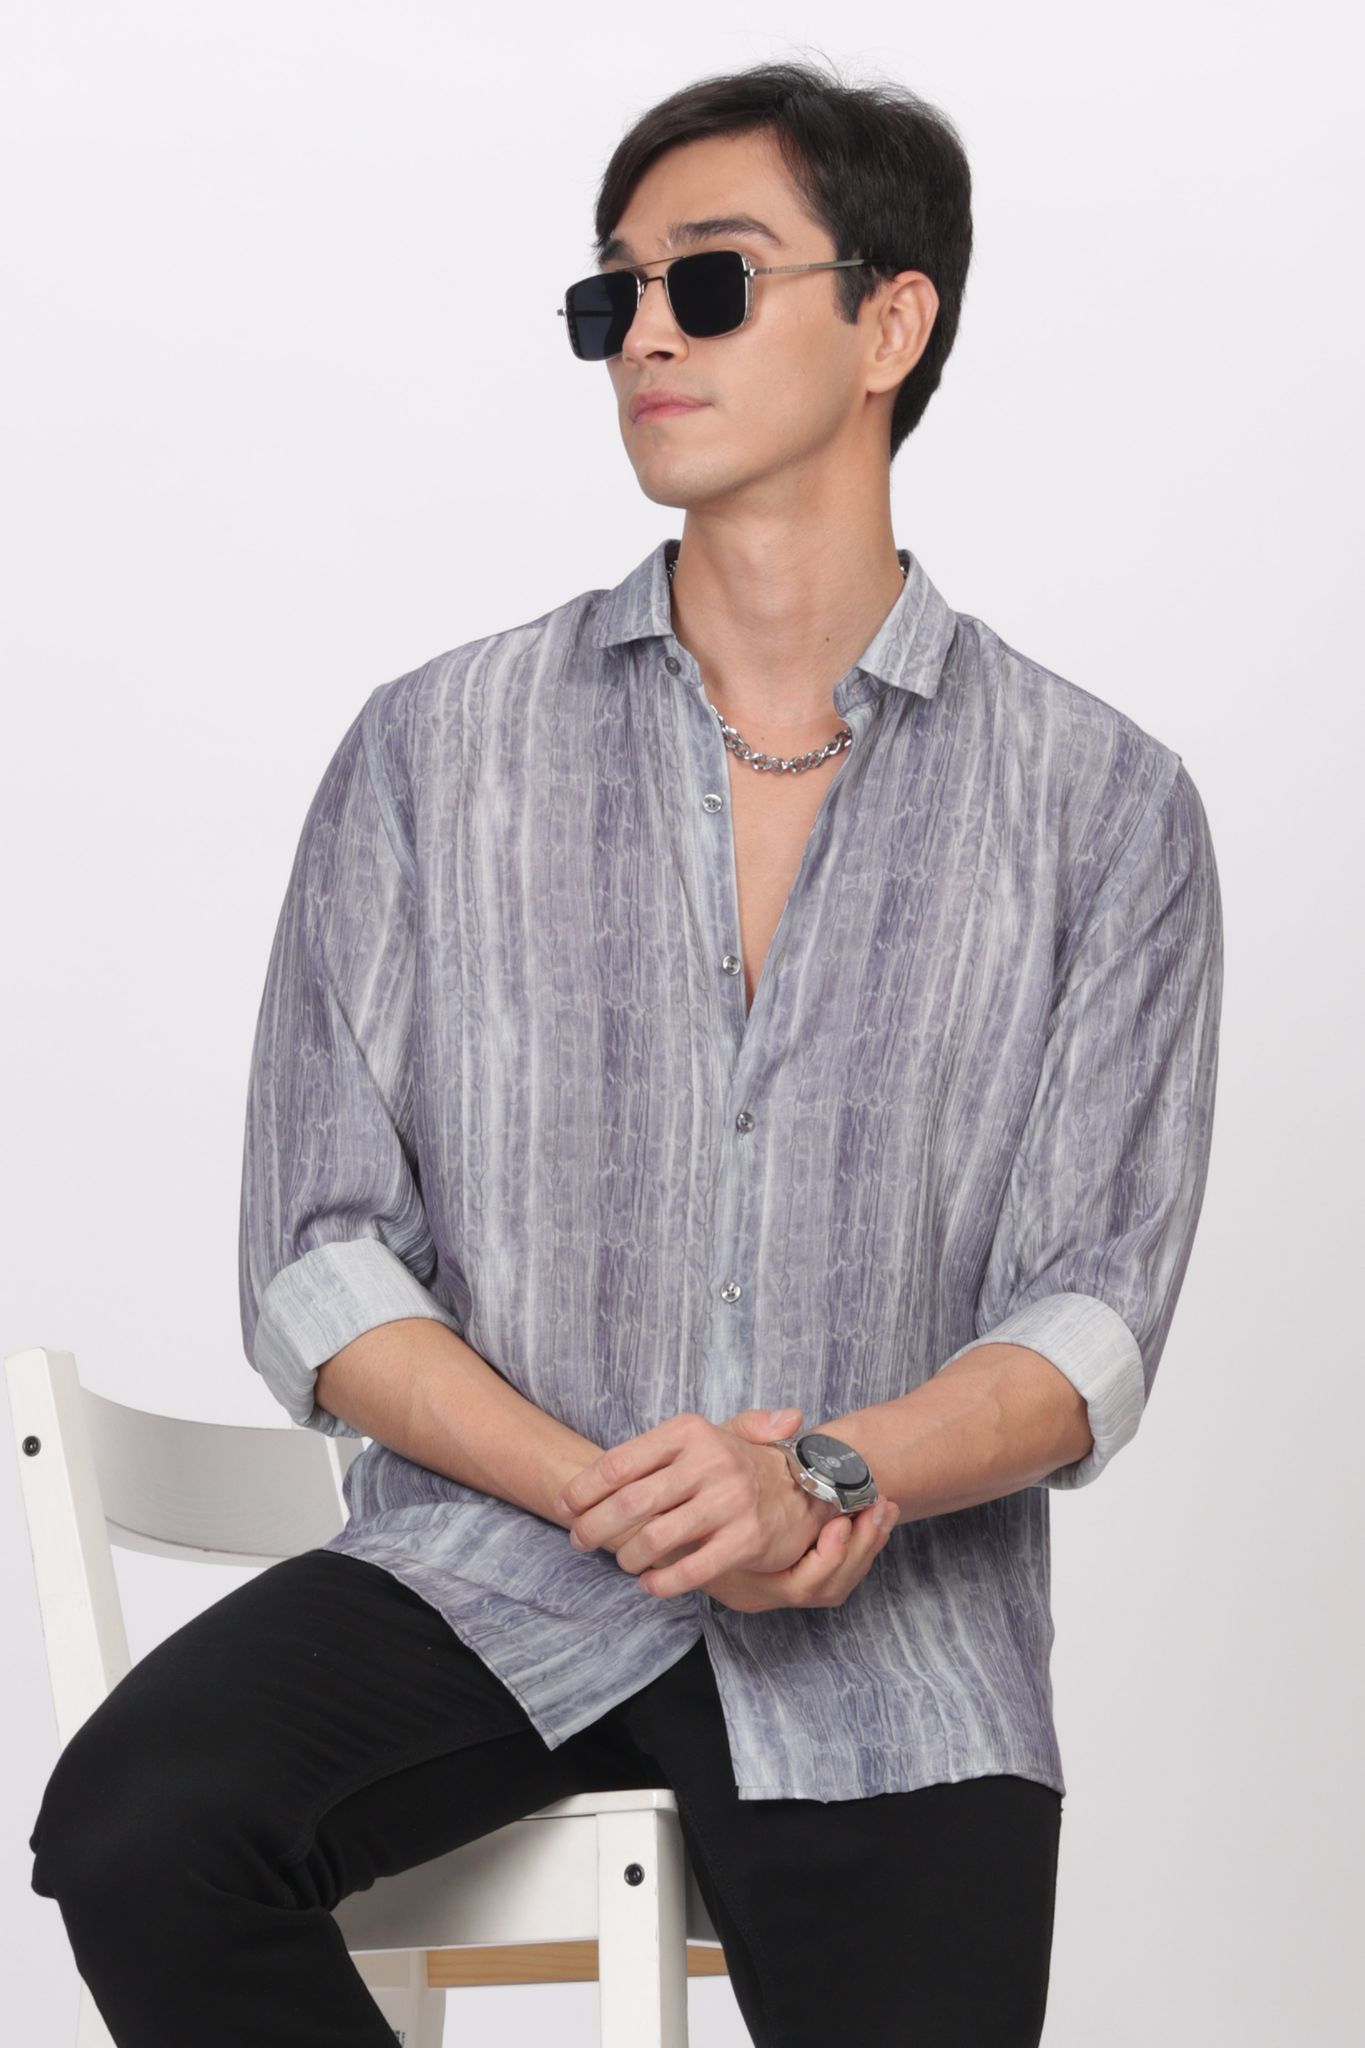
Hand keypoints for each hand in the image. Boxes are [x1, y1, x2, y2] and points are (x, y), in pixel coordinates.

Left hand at [554, 1406, 899, 1612]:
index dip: (583, 1489)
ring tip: (621, 1561)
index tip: (564, 1506)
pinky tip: (650, 1585)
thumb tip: (572, 1482)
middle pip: (629, 1503)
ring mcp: (729, 1501)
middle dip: (594, 1527)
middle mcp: (709, 1461)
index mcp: (689, 1431)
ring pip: (655, 1539)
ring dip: (626, 1556)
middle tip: (579, 1540)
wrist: (808, 1483)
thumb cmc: (740, 1462)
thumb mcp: (702, 1435)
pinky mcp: (746, 1539)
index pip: (619, 1463)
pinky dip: (662, 1582)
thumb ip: (648, 1450)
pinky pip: (690, 1569)